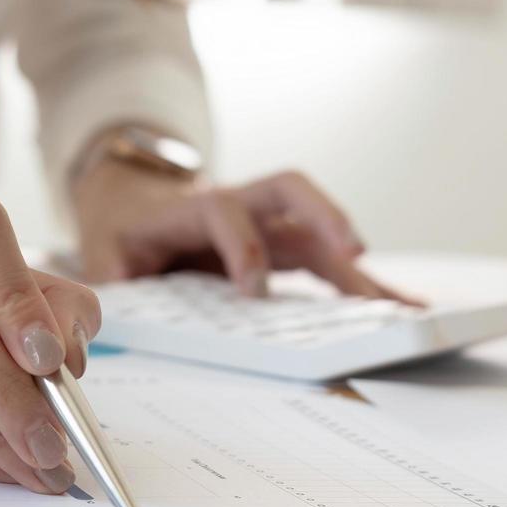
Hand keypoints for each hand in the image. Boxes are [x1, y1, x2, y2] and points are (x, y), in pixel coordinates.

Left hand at [73, 152, 409, 299]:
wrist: (131, 201)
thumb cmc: (120, 235)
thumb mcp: (100, 256)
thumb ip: (109, 281)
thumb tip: (103, 316)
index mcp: (187, 209)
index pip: (222, 212)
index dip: (241, 246)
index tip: (254, 290)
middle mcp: (236, 205)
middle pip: (288, 191)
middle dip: (324, 217)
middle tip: (355, 254)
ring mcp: (264, 222)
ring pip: (318, 226)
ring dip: (359, 262)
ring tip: (405, 304)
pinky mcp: (283, 242)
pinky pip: (329, 256)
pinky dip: (363, 282)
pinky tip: (398, 308)